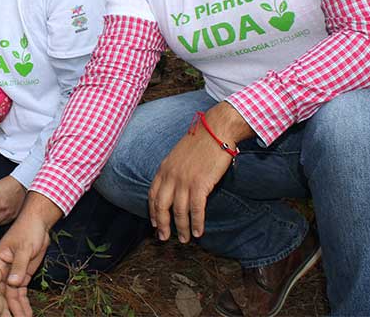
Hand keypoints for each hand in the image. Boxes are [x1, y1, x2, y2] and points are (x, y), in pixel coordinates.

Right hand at [0, 193, 60, 316]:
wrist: (38, 222)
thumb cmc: (28, 230)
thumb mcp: (24, 248)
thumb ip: (18, 266)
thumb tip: (12, 284)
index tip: (0, 311)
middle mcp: (3, 269)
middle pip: (2, 293)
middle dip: (7, 308)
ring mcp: (12, 273)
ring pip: (12, 295)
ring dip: (17, 309)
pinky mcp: (22, 275)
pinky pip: (20, 292)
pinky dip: (23, 303)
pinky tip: (27, 314)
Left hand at [148, 101, 252, 242]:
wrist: (216, 130)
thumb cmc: (201, 141)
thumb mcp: (178, 155)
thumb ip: (173, 170)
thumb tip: (175, 185)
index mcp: (164, 168)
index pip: (152, 195)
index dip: (153, 212)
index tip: (154, 224)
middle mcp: (171, 176)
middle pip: (162, 206)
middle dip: (162, 225)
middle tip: (164, 238)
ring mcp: (185, 180)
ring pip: (179, 211)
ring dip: (181, 228)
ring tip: (184, 239)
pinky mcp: (200, 184)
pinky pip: (196, 209)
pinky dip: (197, 223)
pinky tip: (198, 232)